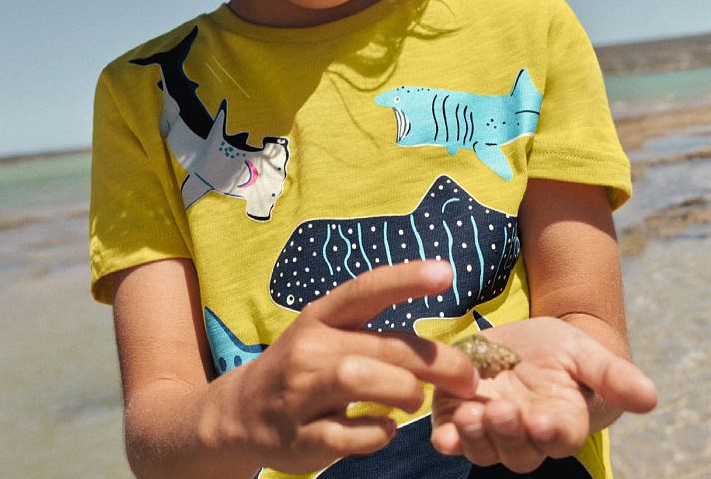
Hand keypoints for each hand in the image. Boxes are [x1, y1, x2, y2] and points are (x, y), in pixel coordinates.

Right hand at [227, 260, 478, 474]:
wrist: (241, 413)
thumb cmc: (304, 368)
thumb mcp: (327, 336)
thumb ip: (374, 336)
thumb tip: (443, 349)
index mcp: (320, 315)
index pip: (365, 289)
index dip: (405, 278)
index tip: (445, 272)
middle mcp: (308, 347)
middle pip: (380, 345)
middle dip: (434, 362)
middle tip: (468, 377)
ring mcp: (299, 392)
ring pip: (360, 380)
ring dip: (404, 393)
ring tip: (417, 401)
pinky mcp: (300, 437)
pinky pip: (352, 434)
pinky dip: (379, 433)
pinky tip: (386, 428)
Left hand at [430, 317, 656, 473]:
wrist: (524, 340)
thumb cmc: (563, 351)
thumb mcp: (586, 353)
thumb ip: (613, 376)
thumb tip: (650, 397)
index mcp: (560, 422)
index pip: (559, 438)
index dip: (551, 433)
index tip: (543, 421)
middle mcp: (525, 434)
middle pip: (518, 451)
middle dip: (508, 434)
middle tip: (500, 412)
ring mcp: (490, 427)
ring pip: (483, 448)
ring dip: (476, 437)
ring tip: (471, 416)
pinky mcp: (458, 414)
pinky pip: (451, 435)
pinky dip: (447, 437)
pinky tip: (442, 433)